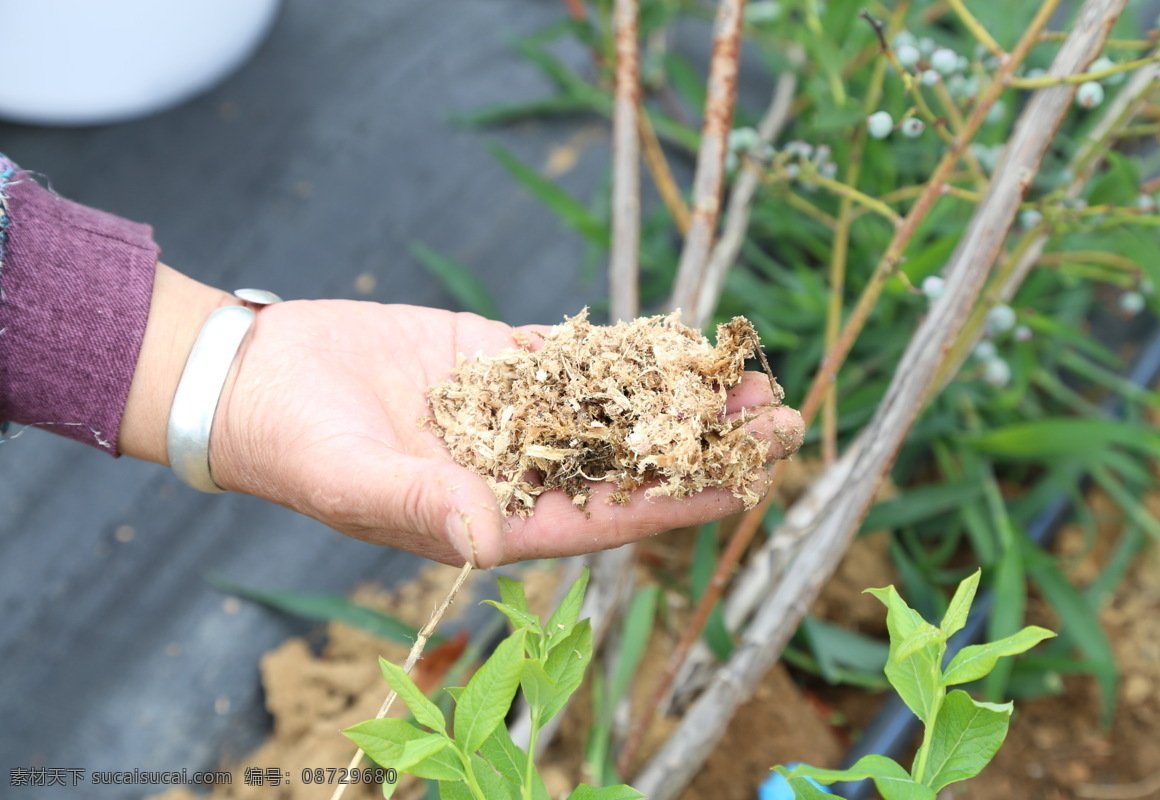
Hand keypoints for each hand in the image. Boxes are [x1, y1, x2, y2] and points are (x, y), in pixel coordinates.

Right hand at [121, 266, 804, 567]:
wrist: (254, 380)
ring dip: (681, 393)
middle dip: (704, 441)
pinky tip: (679, 337)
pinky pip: (572, 356)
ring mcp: (511, 413)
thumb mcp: (354, 482)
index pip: (608, 515)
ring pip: (615, 406)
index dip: (681, 499)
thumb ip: (418, 507)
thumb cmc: (294, 448)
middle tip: (780, 415)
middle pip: (631, 459)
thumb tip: (481, 536)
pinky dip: (623, 347)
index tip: (748, 481)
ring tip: (752, 375)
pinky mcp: (493, 361)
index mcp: (495, 517)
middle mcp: (517, 469)